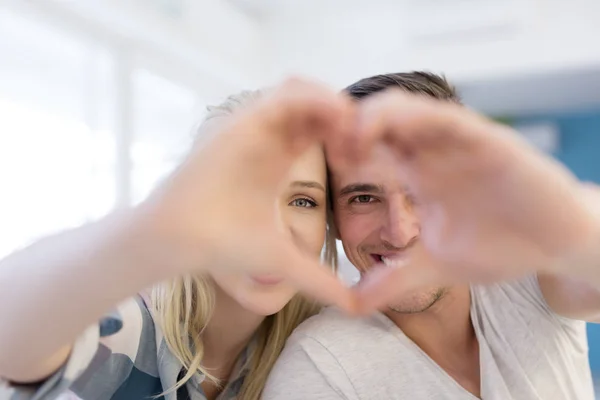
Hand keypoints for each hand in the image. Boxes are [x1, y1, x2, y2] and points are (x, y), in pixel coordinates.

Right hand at [139, 78, 356, 310]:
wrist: (181, 239)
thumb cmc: (225, 245)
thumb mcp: (285, 259)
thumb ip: (319, 279)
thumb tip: (354, 308)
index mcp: (279, 160)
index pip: (321, 130)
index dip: (349, 138)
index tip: (364, 162)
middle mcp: (269, 138)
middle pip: (316, 107)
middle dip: (346, 118)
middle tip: (365, 143)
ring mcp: (256, 126)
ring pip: (303, 91)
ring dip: (334, 104)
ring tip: (352, 133)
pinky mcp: (245, 120)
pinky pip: (287, 94)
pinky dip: (317, 99)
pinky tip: (336, 121)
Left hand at [344, 90, 598, 310]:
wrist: (556, 247)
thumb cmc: (500, 246)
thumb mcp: (434, 266)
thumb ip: (394, 280)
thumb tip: (352, 306)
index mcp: (417, 174)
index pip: (369, 148)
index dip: (340, 150)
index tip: (315, 164)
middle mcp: (432, 153)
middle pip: (379, 121)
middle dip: (346, 127)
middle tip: (325, 145)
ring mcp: (459, 144)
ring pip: (408, 110)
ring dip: (375, 116)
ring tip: (351, 137)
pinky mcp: (489, 142)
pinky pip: (449, 120)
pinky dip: (420, 118)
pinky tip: (397, 127)